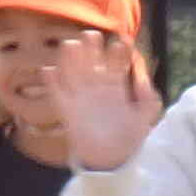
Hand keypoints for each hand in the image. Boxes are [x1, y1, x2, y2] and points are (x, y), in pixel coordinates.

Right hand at [41, 37, 161, 170]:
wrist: (111, 160)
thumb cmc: (129, 139)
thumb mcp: (144, 119)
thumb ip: (147, 101)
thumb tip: (144, 82)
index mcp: (115, 89)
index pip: (114, 65)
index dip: (116, 53)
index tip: (119, 41)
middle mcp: (96, 89)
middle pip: (91, 63)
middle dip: (91, 49)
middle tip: (91, 34)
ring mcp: (81, 98)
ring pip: (73, 73)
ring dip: (70, 59)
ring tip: (69, 44)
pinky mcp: (67, 111)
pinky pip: (57, 94)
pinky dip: (52, 83)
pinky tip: (48, 70)